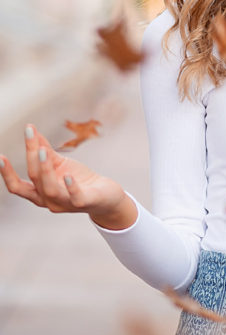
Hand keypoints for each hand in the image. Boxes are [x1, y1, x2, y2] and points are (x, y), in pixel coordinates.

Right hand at [0, 124, 136, 228]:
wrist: (106, 197)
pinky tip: (68, 176)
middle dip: (32, 159)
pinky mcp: (84, 202)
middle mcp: (49, 201)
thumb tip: (31, 130)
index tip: (0, 157)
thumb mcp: (60, 164)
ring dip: (46, 170)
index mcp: (40, 193)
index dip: (7, 174)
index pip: (18, 186)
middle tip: (30, 137)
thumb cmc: (79, 180)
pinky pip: (75, 197)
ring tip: (44, 152)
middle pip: (35, 180)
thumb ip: (45, 151)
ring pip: (51, 189)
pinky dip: (71, 187)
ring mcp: (66, 203)